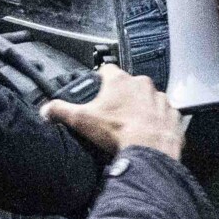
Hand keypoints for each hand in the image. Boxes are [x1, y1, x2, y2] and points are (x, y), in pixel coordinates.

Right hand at [42, 63, 186, 159]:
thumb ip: (61, 111)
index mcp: (120, 81)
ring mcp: (160, 98)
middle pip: (129, 84)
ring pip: (148, 98)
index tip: (98, 87)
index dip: (101, 78)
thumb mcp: (82, 120)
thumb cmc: (117, 131)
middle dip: (122, 96)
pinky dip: (157, 122)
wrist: (150, 149)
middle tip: (113, 114)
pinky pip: (164, 114)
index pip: (107, 69)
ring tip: (132, 126)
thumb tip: (46, 110)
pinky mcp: (172, 114)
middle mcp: (142, 84)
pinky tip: (149, 134)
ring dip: (142, 108)